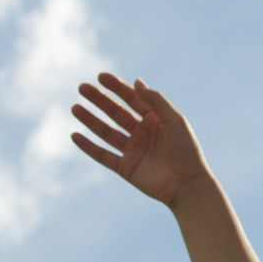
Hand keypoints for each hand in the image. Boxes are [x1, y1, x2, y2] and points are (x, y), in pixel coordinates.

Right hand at [72, 73, 210, 208]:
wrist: (187, 184)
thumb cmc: (186, 149)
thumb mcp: (174, 120)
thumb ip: (155, 101)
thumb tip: (136, 81)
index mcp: (154, 118)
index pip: (131, 98)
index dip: (116, 87)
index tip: (100, 76)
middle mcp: (141, 132)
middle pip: (115, 112)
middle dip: (99, 100)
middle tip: (82, 87)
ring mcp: (132, 149)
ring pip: (106, 132)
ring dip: (90, 120)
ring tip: (75, 107)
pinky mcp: (125, 168)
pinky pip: (103, 155)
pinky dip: (89, 146)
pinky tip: (75, 136)